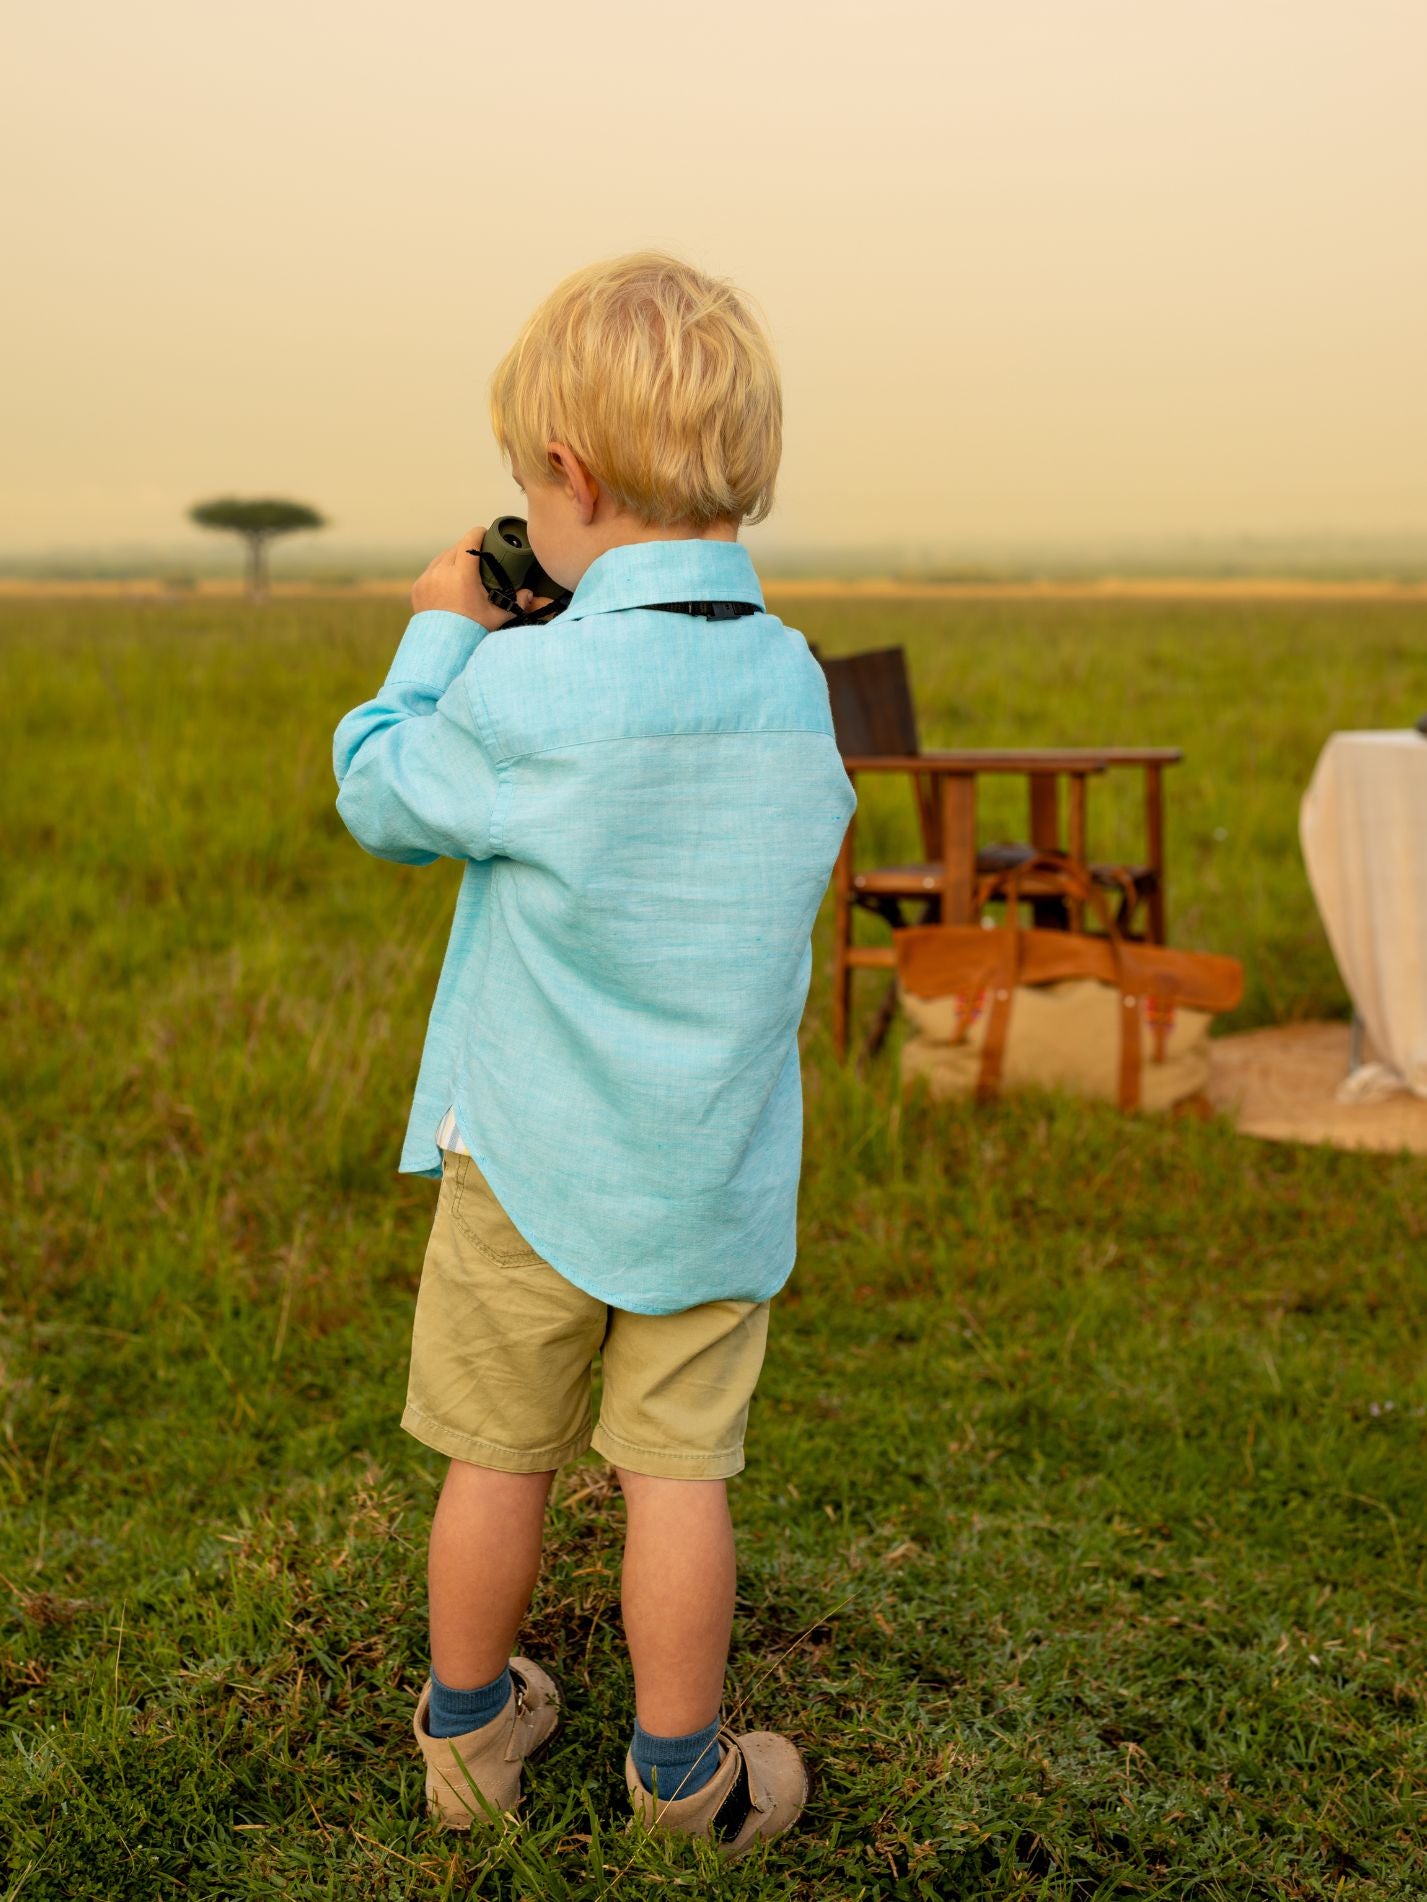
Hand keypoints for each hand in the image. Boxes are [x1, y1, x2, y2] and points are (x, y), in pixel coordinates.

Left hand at [410, 526, 551, 630]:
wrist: (441, 649)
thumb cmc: (470, 632)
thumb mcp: (496, 617)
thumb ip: (515, 603)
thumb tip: (529, 593)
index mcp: (462, 575)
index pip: (470, 541)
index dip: (479, 533)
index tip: (485, 533)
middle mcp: (442, 572)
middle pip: (456, 547)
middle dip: (467, 548)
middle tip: (478, 555)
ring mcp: (427, 579)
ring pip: (442, 557)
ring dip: (453, 558)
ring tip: (463, 566)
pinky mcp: (417, 588)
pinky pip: (430, 571)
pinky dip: (439, 572)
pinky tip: (447, 579)